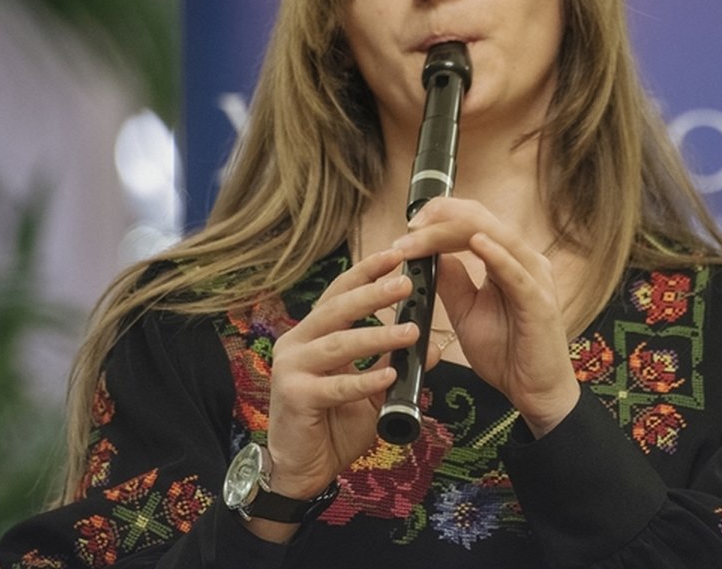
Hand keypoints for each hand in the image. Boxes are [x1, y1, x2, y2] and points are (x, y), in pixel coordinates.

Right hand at [265, 248, 419, 500]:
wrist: (301, 468)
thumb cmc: (332, 424)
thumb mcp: (369, 389)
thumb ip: (392, 365)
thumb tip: (430, 345)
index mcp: (312, 334)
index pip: (340, 293)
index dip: (366, 272)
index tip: (394, 254)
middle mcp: (297, 343)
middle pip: (337, 309)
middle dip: (373, 293)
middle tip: (405, 282)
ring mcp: (291, 369)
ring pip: (338, 344)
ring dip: (376, 336)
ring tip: (410, 331)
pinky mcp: (294, 397)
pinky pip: (335, 386)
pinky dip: (363, 380)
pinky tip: (386, 377)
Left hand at [393, 198, 579, 436]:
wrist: (533, 392)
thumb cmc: (506, 352)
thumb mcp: (466, 312)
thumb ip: (452, 282)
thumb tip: (430, 255)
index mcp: (508, 259)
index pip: (472, 221)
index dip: (439, 217)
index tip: (407, 229)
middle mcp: (524, 260)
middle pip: (481, 220)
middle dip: (441, 218)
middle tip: (408, 228)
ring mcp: (535, 278)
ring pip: (496, 236)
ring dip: (453, 233)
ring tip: (422, 234)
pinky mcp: (540, 301)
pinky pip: (517, 272)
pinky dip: (496, 255)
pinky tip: (476, 243)